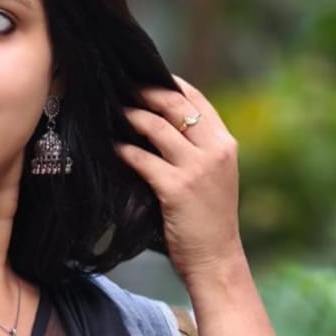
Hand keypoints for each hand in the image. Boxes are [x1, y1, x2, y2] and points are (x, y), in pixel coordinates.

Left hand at [114, 73, 244, 288]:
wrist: (216, 260)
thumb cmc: (208, 223)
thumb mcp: (212, 179)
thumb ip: (195, 152)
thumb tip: (159, 127)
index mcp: (226, 144)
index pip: (197, 99)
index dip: (169, 83)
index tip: (143, 75)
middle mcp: (215, 150)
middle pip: (175, 105)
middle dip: (144, 92)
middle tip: (119, 87)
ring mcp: (197, 168)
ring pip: (157, 127)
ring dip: (130, 116)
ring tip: (110, 112)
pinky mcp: (177, 188)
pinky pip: (143, 159)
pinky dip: (123, 150)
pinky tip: (110, 147)